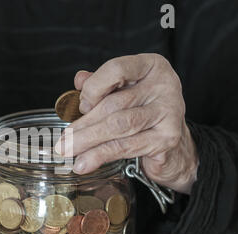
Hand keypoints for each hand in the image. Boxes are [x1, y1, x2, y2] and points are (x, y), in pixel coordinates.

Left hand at [55, 54, 198, 193]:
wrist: (174, 146)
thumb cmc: (144, 113)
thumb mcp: (124, 92)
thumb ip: (102, 84)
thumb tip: (79, 80)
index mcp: (151, 66)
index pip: (116, 69)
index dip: (93, 88)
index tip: (80, 106)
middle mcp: (164, 85)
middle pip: (114, 104)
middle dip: (83, 124)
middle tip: (62, 140)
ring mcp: (169, 112)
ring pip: (118, 126)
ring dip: (88, 141)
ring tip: (68, 151)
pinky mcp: (167, 138)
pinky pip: (126, 147)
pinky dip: (101, 156)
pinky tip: (84, 163)